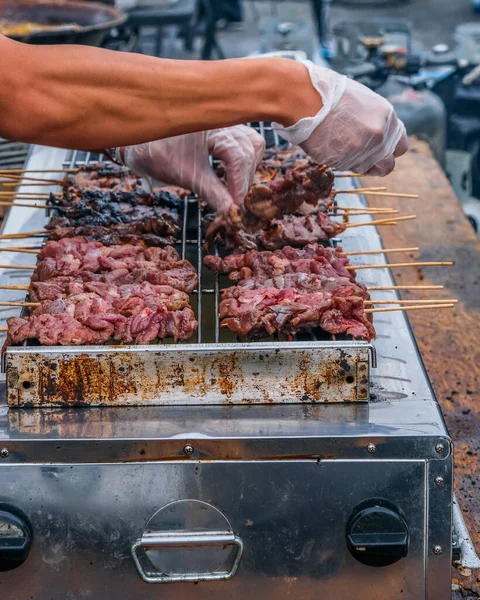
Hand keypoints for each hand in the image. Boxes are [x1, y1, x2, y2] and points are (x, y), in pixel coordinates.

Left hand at [123, 125, 264, 212]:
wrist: (142, 142)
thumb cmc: (159, 154)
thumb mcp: (187, 176)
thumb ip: (212, 193)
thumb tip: (232, 213)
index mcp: (211, 126)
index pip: (238, 155)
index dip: (240, 182)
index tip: (238, 205)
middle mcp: (223, 120)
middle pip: (250, 150)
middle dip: (244, 179)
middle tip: (237, 203)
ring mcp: (226, 124)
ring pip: (253, 146)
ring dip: (247, 170)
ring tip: (236, 191)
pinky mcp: (227, 131)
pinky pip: (247, 144)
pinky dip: (245, 162)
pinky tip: (234, 178)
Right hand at [273, 61, 407, 175]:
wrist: (303, 98)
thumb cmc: (330, 94)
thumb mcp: (364, 101)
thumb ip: (376, 120)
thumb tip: (379, 134)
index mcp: (387, 117)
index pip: (401, 146)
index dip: (390, 149)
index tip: (379, 148)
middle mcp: (379, 137)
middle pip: (387, 165)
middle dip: (376, 163)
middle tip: (362, 155)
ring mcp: (360, 152)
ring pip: (365, 169)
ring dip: (356, 161)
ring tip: (340, 144)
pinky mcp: (342, 161)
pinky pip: (345, 167)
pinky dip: (339, 160)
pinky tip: (329, 144)